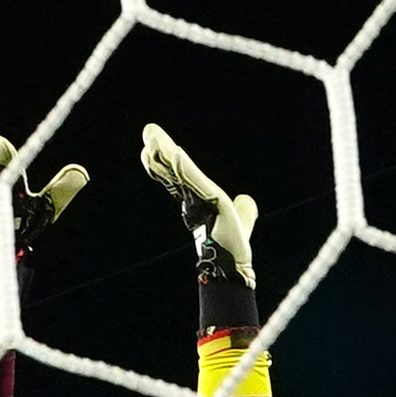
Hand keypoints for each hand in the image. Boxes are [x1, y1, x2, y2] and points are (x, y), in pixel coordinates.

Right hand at [134, 124, 258, 284]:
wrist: (232, 265)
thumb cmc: (233, 248)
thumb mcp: (238, 219)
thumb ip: (243, 210)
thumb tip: (247, 201)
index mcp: (196, 201)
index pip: (178, 178)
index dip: (165, 165)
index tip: (149, 151)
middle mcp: (192, 199)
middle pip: (173, 170)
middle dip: (160, 151)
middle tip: (148, 131)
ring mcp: (197, 198)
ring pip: (178, 170)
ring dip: (165, 151)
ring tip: (152, 133)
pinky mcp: (206, 198)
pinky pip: (190, 177)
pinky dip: (182, 164)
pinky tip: (173, 149)